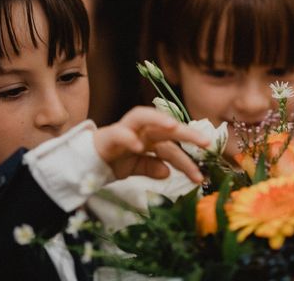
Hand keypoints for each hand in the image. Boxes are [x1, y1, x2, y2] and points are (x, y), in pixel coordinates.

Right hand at [93, 107, 208, 182]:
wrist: (87, 161)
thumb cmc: (114, 159)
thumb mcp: (136, 167)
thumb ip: (151, 167)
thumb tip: (167, 173)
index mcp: (150, 138)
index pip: (173, 147)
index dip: (187, 161)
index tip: (201, 176)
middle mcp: (141, 130)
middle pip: (166, 127)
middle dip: (186, 133)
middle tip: (206, 142)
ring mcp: (125, 129)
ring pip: (143, 117)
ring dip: (158, 120)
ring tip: (174, 126)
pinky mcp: (109, 135)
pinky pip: (120, 134)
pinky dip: (128, 137)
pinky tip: (138, 145)